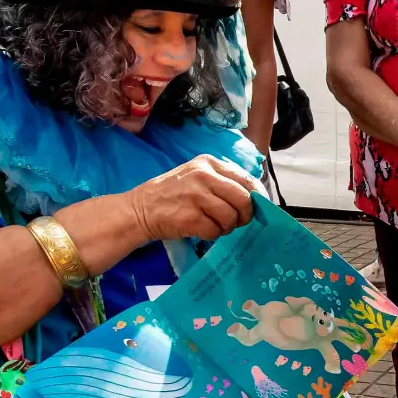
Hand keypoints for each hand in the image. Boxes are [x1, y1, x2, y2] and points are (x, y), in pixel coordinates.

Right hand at [127, 154, 260, 241]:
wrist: (140, 209)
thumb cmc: (173, 195)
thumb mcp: (198, 177)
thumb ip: (224, 182)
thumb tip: (255, 199)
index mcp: (209, 163)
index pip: (247, 180)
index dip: (257, 198)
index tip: (257, 209)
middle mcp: (204, 175)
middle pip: (243, 199)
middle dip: (245, 215)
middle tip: (237, 222)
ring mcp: (196, 195)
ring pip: (231, 216)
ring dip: (227, 227)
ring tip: (215, 225)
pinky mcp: (189, 216)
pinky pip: (215, 230)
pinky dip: (212, 235)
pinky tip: (202, 230)